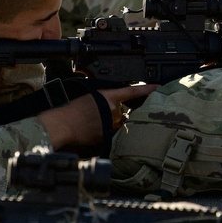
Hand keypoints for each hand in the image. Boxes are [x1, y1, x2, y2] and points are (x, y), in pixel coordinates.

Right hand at [38, 83, 158, 147]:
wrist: (64, 124)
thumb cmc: (72, 109)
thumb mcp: (90, 96)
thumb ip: (105, 99)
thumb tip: (112, 104)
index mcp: (109, 96)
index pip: (132, 91)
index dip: (146, 89)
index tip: (158, 87)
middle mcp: (114, 109)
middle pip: (123, 112)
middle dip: (115, 113)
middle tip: (98, 114)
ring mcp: (112, 123)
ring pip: (117, 123)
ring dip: (110, 123)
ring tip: (93, 123)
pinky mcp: (108, 135)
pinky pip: (111, 133)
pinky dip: (104, 132)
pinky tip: (92, 130)